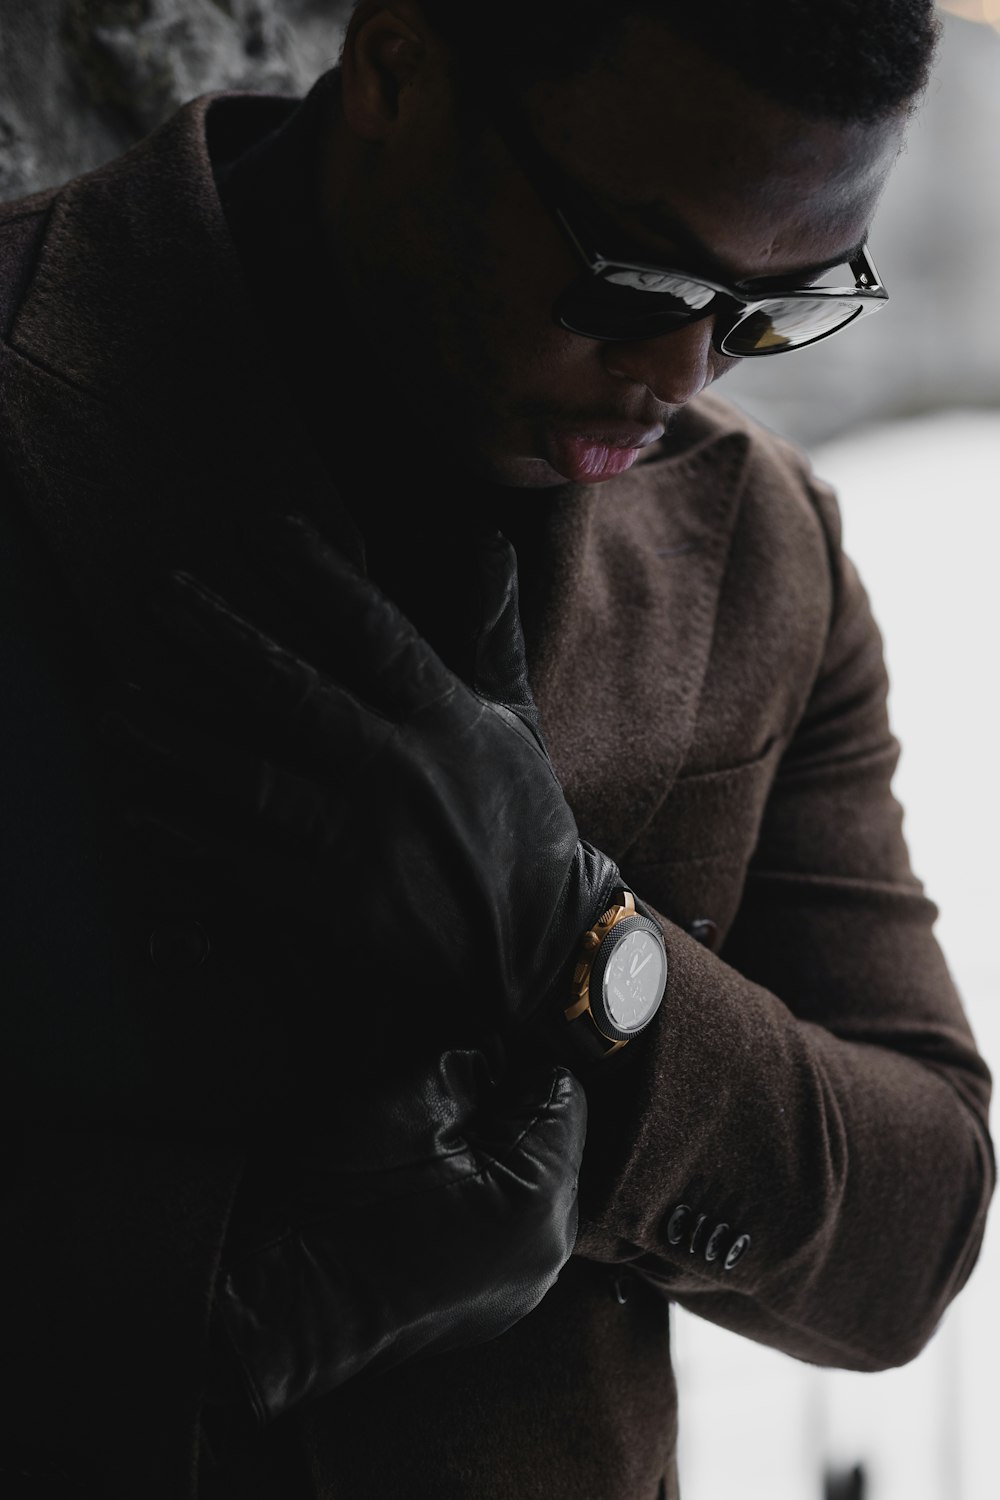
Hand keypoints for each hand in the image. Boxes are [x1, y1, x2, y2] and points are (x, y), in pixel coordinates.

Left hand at [99, 512, 622, 1030]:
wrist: (540, 946)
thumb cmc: (520, 824)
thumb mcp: (515, 721)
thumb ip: (490, 629)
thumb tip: (485, 536)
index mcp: (447, 719)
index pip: (374, 631)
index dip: (317, 575)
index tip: (260, 528)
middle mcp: (401, 770)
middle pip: (293, 691)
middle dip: (217, 638)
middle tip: (157, 593)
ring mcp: (364, 840)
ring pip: (251, 777)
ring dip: (176, 739)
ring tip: (116, 705)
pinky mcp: (335, 906)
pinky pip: (242, 862)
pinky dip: (184, 836)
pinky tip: (136, 808)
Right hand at [205, 1048, 587, 1423]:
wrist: (272, 1294)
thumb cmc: (337, 1192)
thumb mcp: (415, 1091)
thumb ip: (476, 1058)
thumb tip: (496, 1057)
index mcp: (542, 1196)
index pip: (561, 1090)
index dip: (507, 1069)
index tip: (455, 1078)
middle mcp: (548, 1252)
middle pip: (550, 1141)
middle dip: (503, 1117)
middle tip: (431, 1120)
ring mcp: (519, 1289)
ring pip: (527, 1185)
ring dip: (489, 1161)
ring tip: (419, 1165)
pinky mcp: (486, 1307)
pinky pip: (503, 1229)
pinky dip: (474, 1204)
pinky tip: (419, 1204)